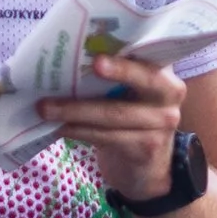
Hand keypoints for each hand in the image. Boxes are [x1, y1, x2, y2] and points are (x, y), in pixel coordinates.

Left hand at [38, 51, 187, 204]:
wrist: (146, 167)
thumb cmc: (128, 118)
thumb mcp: (129, 92)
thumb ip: (114, 73)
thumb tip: (69, 57)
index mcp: (163, 71)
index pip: (150, 54)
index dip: (131, 50)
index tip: (104, 51)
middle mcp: (170, 93)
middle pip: (143, 79)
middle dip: (114, 71)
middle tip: (84, 67)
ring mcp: (161, 122)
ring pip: (115, 113)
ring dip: (76, 110)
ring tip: (46, 108)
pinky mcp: (146, 147)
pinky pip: (108, 136)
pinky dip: (80, 131)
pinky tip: (60, 127)